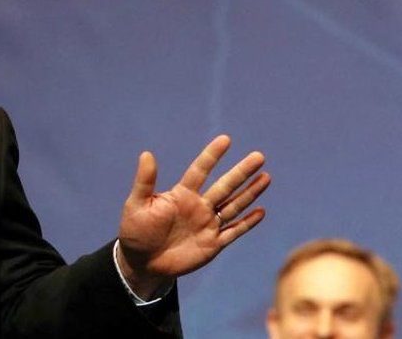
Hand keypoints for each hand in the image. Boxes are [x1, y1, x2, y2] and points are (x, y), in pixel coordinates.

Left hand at [116, 134, 269, 298]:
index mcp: (181, 195)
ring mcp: (207, 225)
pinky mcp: (212, 244)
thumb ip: (145, 181)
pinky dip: (247, 223)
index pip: (200, 170)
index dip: (212, 156)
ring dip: (250, 193)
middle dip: (241, 172)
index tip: (225, 139)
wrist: (142, 262)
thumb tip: (146, 154)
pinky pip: (233, 232)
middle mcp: (198, 206)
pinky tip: (261, 211)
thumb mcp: (137, 205)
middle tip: (259, 156)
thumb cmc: (136, 231)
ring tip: (266, 177)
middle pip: (224, 186)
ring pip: (233, 206)